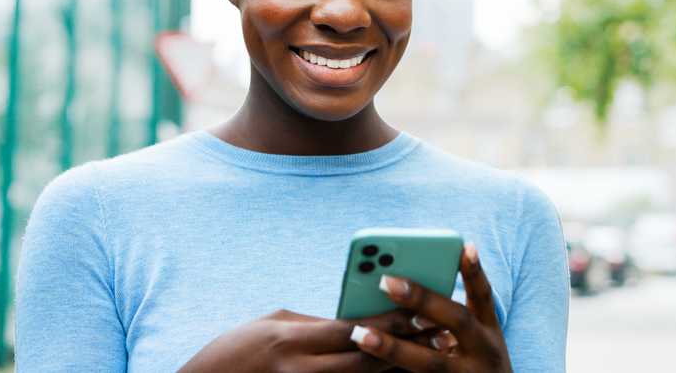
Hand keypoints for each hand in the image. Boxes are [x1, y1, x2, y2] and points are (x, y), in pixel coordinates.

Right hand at [178, 307, 429, 372]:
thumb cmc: (238, 348)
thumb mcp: (275, 324)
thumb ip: (317, 322)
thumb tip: (356, 318)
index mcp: (292, 341)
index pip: (351, 330)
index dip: (388, 321)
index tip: (420, 309)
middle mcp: (300, 370)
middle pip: (364, 360)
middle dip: (403, 345)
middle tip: (438, 333)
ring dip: (397, 368)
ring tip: (429, 355)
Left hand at [349, 243, 512, 371]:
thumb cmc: (474, 362)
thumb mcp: (477, 338)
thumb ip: (456, 313)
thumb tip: (420, 279)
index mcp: (488, 330)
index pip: (483, 296)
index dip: (474, 272)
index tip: (464, 246)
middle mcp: (482, 352)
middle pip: (457, 321)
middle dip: (422, 300)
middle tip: (385, 282)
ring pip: (428, 363)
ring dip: (392, 348)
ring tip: (359, 333)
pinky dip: (387, 370)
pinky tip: (363, 358)